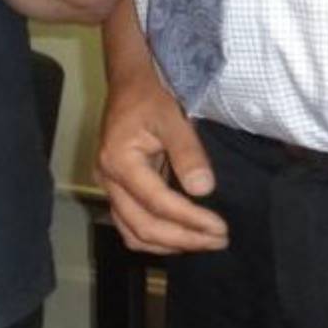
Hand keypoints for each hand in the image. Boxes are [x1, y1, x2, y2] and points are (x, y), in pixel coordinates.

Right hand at [95, 60, 228, 255]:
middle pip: (142, 226)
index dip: (189, 220)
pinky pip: (131, 225)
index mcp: (118, 160)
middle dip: (184, 239)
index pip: (157, 203)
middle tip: (219, 241)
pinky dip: (156, 237)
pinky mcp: (117, 189)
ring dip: (169, 245)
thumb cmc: (150, 95)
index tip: (220, 227)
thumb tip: (203, 189)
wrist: (130, 82)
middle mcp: (108, 179)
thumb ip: (187, 152)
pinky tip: (182, 236)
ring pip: (133, 232)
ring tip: (204, 243)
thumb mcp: (172, 116)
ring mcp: (109, 186)